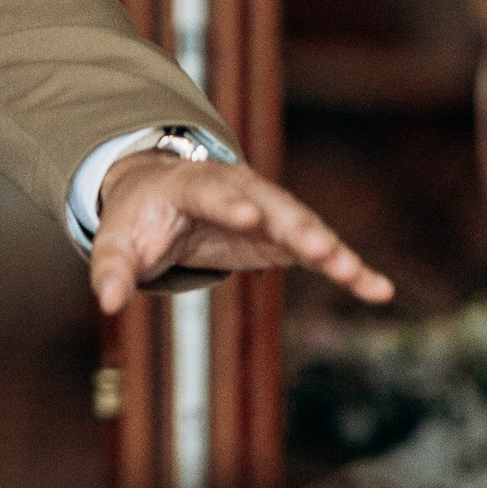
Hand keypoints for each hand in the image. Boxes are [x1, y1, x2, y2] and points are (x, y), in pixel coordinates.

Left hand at [88, 151, 392, 319]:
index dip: (230, 204)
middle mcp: (241, 191)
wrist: (164, 193)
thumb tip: (107, 303)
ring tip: (355, 274)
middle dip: (294, 224)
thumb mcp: (116, 240)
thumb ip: (112, 269)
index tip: (249, 215)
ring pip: (305, 226)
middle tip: (316, 245)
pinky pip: (322, 251)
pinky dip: (349, 268)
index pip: (213, 191)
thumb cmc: (140, 217)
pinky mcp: (286, 237)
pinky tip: (379, 290)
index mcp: (193, 185)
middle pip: (271, 205)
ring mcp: (269, 212)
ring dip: (330, 249)